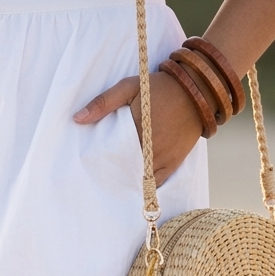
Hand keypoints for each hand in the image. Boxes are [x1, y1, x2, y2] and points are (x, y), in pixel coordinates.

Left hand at [73, 70, 204, 185]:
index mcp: (134, 130)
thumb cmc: (160, 87)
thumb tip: (77, 119)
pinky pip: (156, 182)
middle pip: (123, 170)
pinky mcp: (173, 163)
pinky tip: (134, 188)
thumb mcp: (129, 87)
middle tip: (97, 180)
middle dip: (111, 174)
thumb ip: (103, 102)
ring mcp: (162, 158)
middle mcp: (148, 148)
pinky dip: (145, 186)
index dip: (99, 162)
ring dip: (126, 181)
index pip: (110, 154)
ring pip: (138, 179)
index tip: (88, 167)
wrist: (197, 91)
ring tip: (113, 185)